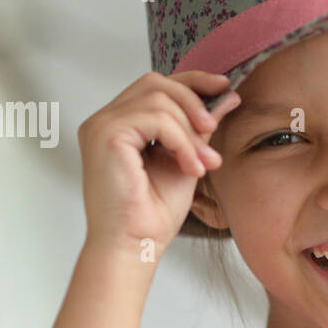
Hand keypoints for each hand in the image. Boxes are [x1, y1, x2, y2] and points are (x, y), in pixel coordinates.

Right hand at [78, 70, 239, 257]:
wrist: (135, 245)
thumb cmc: (153, 214)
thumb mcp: (187, 159)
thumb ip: (199, 128)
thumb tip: (226, 96)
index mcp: (121, 125)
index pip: (156, 86)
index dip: (192, 81)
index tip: (224, 88)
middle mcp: (106, 121)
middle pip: (155, 82)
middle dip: (193, 100)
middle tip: (213, 130)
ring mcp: (101, 126)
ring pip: (158, 99)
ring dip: (190, 132)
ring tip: (203, 164)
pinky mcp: (105, 135)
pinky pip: (154, 118)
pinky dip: (181, 141)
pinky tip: (190, 168)